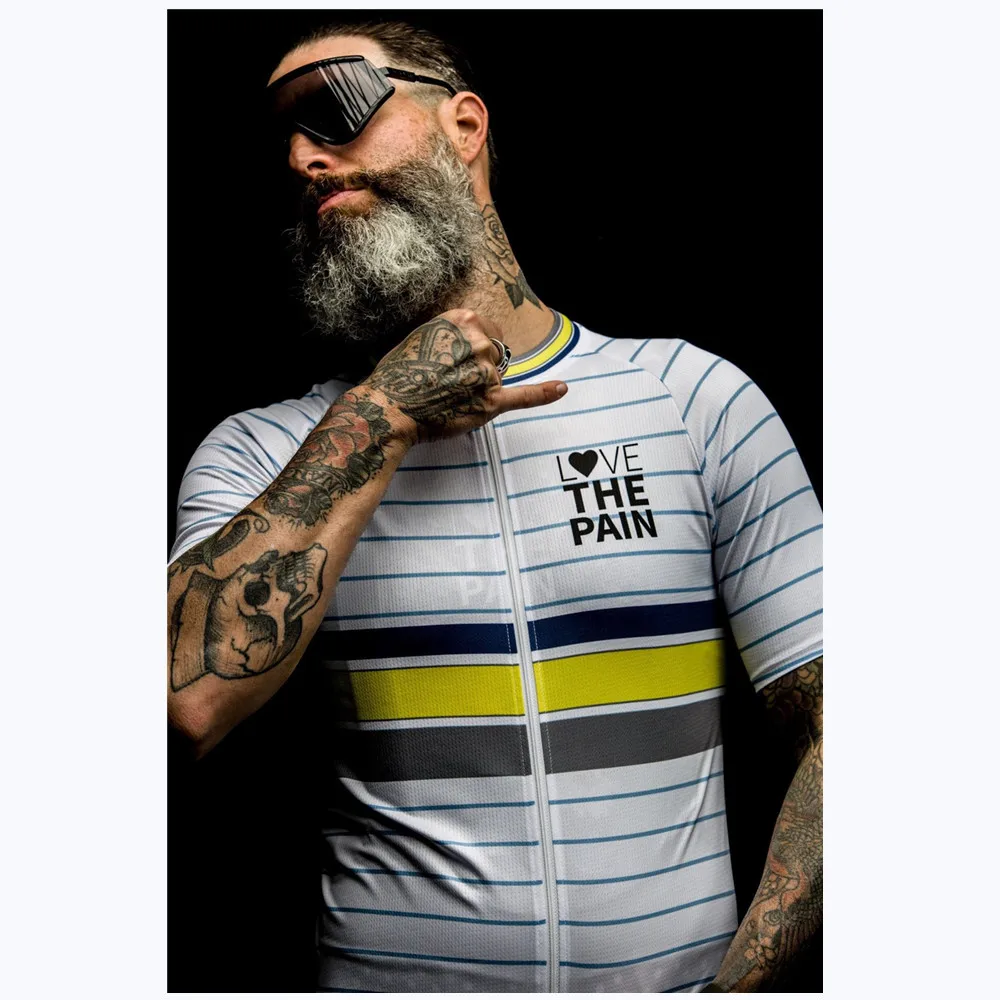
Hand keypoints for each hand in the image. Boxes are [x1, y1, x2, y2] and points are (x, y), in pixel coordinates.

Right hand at [359, 309, 566, 443]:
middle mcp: (478, 342)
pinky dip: (544, 393)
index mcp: (461, 320)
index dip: (474, 347)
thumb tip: (471, 341)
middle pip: (495, 354)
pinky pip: (525, 396)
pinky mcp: (490, 401)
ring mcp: (486, 372)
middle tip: (447, 382)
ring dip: (480, 387)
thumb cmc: (397, 375)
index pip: (486, 330)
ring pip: (497, 377)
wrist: (387, 408)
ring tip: (449, 397)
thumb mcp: (421, 337)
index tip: (458, 358)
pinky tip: (562, 388)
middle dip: (477, 368)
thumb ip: (451, 335)